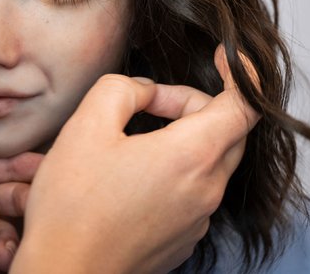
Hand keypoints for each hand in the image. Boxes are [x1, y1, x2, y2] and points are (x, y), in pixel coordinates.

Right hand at [11, 46, 259, 273]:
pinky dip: (177, 171)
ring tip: (133, 140)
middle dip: (198, 106)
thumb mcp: (88, 125)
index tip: (225, 58)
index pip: (243, 106)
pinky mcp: (183, 238)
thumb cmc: (73, 206)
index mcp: (191, 156)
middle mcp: (206, 190)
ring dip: (184, 139)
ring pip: (209, 162)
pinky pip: (194, 191)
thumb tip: (147, 91)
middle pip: (227, 132)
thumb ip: (124, 89)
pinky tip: (133, 175)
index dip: (240, 75)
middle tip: (154, 102)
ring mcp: (197, 219)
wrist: (66, 273)